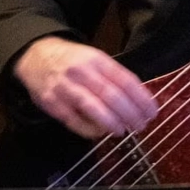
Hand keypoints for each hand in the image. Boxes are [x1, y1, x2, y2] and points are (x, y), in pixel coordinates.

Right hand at [13, 36, 157, 138]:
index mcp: (98, 60)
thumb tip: (138, 99)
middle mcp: (82, 72)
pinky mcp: (51, 103)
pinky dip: (90, 129)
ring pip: (93, 107)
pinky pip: (73, 120)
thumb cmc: (73, 60)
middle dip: (130, 113)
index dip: (141, 98)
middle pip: (112, 95)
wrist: (36, 56)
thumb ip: (113, 76)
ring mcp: (65, 88)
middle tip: (141, 125)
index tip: (152, 111)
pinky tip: (101, 132)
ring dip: (112, 122)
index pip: (125, 80)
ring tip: (123, 130)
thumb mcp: (95, 59)